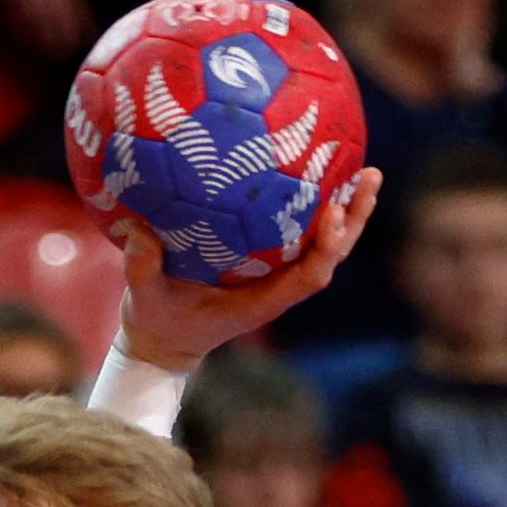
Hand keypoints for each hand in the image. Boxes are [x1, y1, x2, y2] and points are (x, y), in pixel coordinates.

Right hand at [110, 165, 381, 373]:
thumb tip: (137, 230)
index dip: (326, 246)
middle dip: (353, 217)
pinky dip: (315, 203)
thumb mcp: (143, 299)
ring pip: (324, 242)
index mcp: (262, 301)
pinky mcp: (268, 262)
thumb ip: (141, 268)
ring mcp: (276, 274)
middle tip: (369, 174)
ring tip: (365, 168)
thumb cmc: (158, 321)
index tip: (332, 211)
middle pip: (331, 254)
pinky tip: (317, 167)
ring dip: (347, 208)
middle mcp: (278, 288)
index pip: (308, 276)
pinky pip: (299, 230)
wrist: (164, 339)